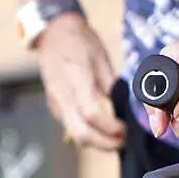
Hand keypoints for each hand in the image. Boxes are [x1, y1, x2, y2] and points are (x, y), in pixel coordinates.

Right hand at [35, 13, 126, 150]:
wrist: (53, 33)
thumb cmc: (80, 42)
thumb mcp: (101, 58)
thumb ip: (111, 85)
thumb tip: (124, 106)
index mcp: (77, 79)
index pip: (92, 114)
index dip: (111, 127)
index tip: (126, 129)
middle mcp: (63, 96)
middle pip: (81, 133)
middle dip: (104, 144)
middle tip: (122, 141)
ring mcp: (56, 104)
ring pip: (75, 135)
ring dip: (97, 142)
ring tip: (115, 138)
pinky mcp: (55, 107)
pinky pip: (71, 128)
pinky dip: (88, 134)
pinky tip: (101, 129)